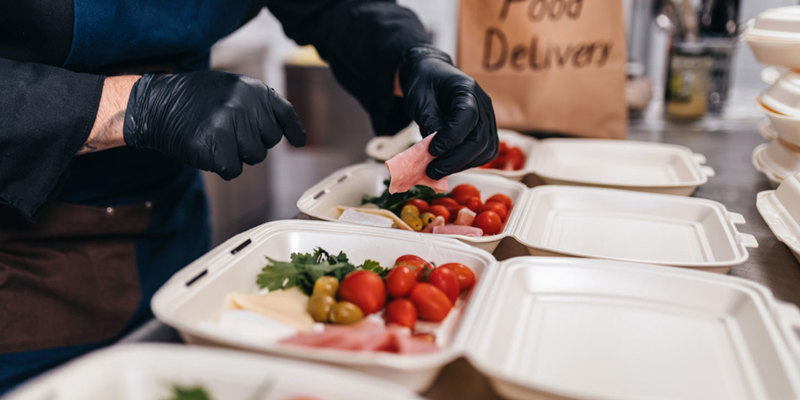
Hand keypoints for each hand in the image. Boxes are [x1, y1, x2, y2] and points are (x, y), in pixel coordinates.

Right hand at [123, 71, 305, 179]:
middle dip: (252, 143)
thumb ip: (256, 105)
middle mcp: (245, 104)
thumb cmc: (194, 100)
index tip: (299, 142)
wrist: (155, 105)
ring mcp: (230, 125)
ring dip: (236, 154)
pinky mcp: (215, 147)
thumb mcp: (230, 89)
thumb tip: (284, 130)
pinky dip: (220, 165)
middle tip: (227, 132)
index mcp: (252, 89)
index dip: (293, 130)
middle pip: (269, 142)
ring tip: (214, 137)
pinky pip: (233, 170)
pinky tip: (205, 149)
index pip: (284, 113)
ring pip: (254, 157)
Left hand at [399, 45, 497, 179]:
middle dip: (455, 159)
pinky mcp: (486, 131)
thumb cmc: (424, 83)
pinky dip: (468, 163)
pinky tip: (449, 166)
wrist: (431, 75)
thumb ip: (429, 122)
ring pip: (485, 149)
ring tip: (437, 170)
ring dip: (461, 164)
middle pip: (480, 138)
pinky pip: (484, 152)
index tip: (432, 151)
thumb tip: (435, 152)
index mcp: (466, 89)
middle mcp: (483, 104)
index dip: (451, 137)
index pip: (468, 116)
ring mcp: (488, 118)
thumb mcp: (419, 99)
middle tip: (432, 171)